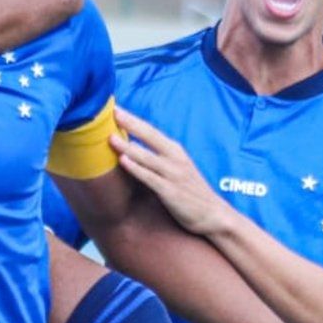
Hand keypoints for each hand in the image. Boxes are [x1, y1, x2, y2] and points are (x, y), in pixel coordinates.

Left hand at [110, 107, 231, 236]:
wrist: (213, 214)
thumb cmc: (190, 191)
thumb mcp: (177, 168)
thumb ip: (158, 157)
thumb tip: (131, 147)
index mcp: (175, 151)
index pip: (151, 130)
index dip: (134, 119)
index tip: (115, 107)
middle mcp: (175, 159)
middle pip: (150, 136)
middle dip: (131, 123)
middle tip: (112, 111)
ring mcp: (173, 174)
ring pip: (147, 156)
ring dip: (128, 146)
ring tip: (110, 137)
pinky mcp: (170, 191)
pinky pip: (150, 177)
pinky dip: (136, 168)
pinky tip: (123, 161)